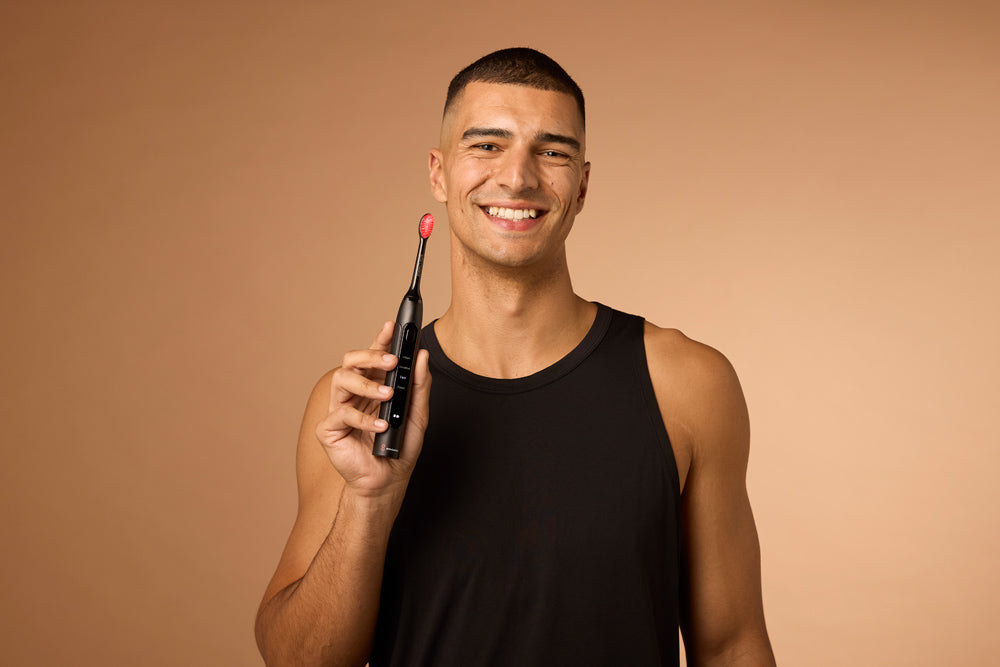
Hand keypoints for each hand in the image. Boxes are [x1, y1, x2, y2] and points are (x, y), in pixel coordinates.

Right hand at [315, 321, 431, 498]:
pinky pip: (341, 414)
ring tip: (388, 394)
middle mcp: (353, 394)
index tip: (392, 326)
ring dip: (366, 383)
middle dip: (370, 354)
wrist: (388, 481)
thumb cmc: (400, 448)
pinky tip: (381, 426)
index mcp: (371, 387)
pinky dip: (364, 418)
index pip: (372, 356)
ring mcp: (338, 410)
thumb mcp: (417, 414)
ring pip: (340, 379)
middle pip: (350, 361)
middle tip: (391, 360)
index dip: (379, 339)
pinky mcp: (329, 430)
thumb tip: (421, 356)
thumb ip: (419, 385)